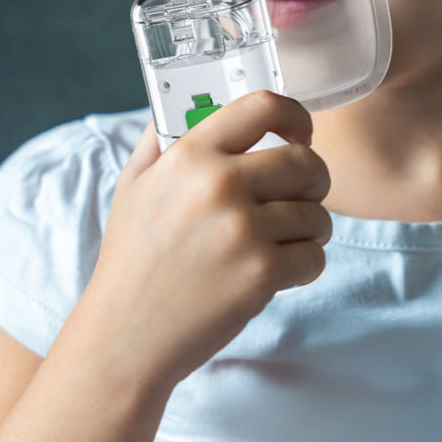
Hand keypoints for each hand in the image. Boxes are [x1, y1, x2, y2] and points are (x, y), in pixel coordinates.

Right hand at [82, 91, 330, 392]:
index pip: (263, 106)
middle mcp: (219, 184)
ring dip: (312, 229)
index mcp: (191, 154)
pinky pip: (315, 256)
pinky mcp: (261, 274)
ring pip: (317, 213)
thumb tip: (182, 104)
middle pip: (306, 162)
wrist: (124, 336)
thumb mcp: (134, 185)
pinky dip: (306, 266)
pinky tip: (279, 272)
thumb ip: (161, 140)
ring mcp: (243, 230)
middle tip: (304, 197)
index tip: (301, 135)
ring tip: (285, 241)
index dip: (296, 116)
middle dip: (315, 180)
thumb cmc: (131, 260)